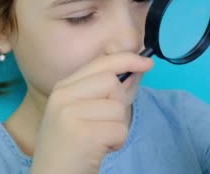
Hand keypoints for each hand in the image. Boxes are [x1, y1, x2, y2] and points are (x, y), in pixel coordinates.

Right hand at [30, 53, 152, 173]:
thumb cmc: (71, 146)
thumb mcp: (82, 112)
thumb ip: (107, 91)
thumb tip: (138, 69)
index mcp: (62, 88)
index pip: (100, 63)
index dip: (126, 59)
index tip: (146, 62)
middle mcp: (63, 96)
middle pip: (111, 82)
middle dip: (119, 104)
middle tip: (106, 124)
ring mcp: (70, 114)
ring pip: (118, 108)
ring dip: (117, 128)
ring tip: (99, 139)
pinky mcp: (82, 134)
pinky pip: (119, 130)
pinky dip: (116, 143)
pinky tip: (99, 150)